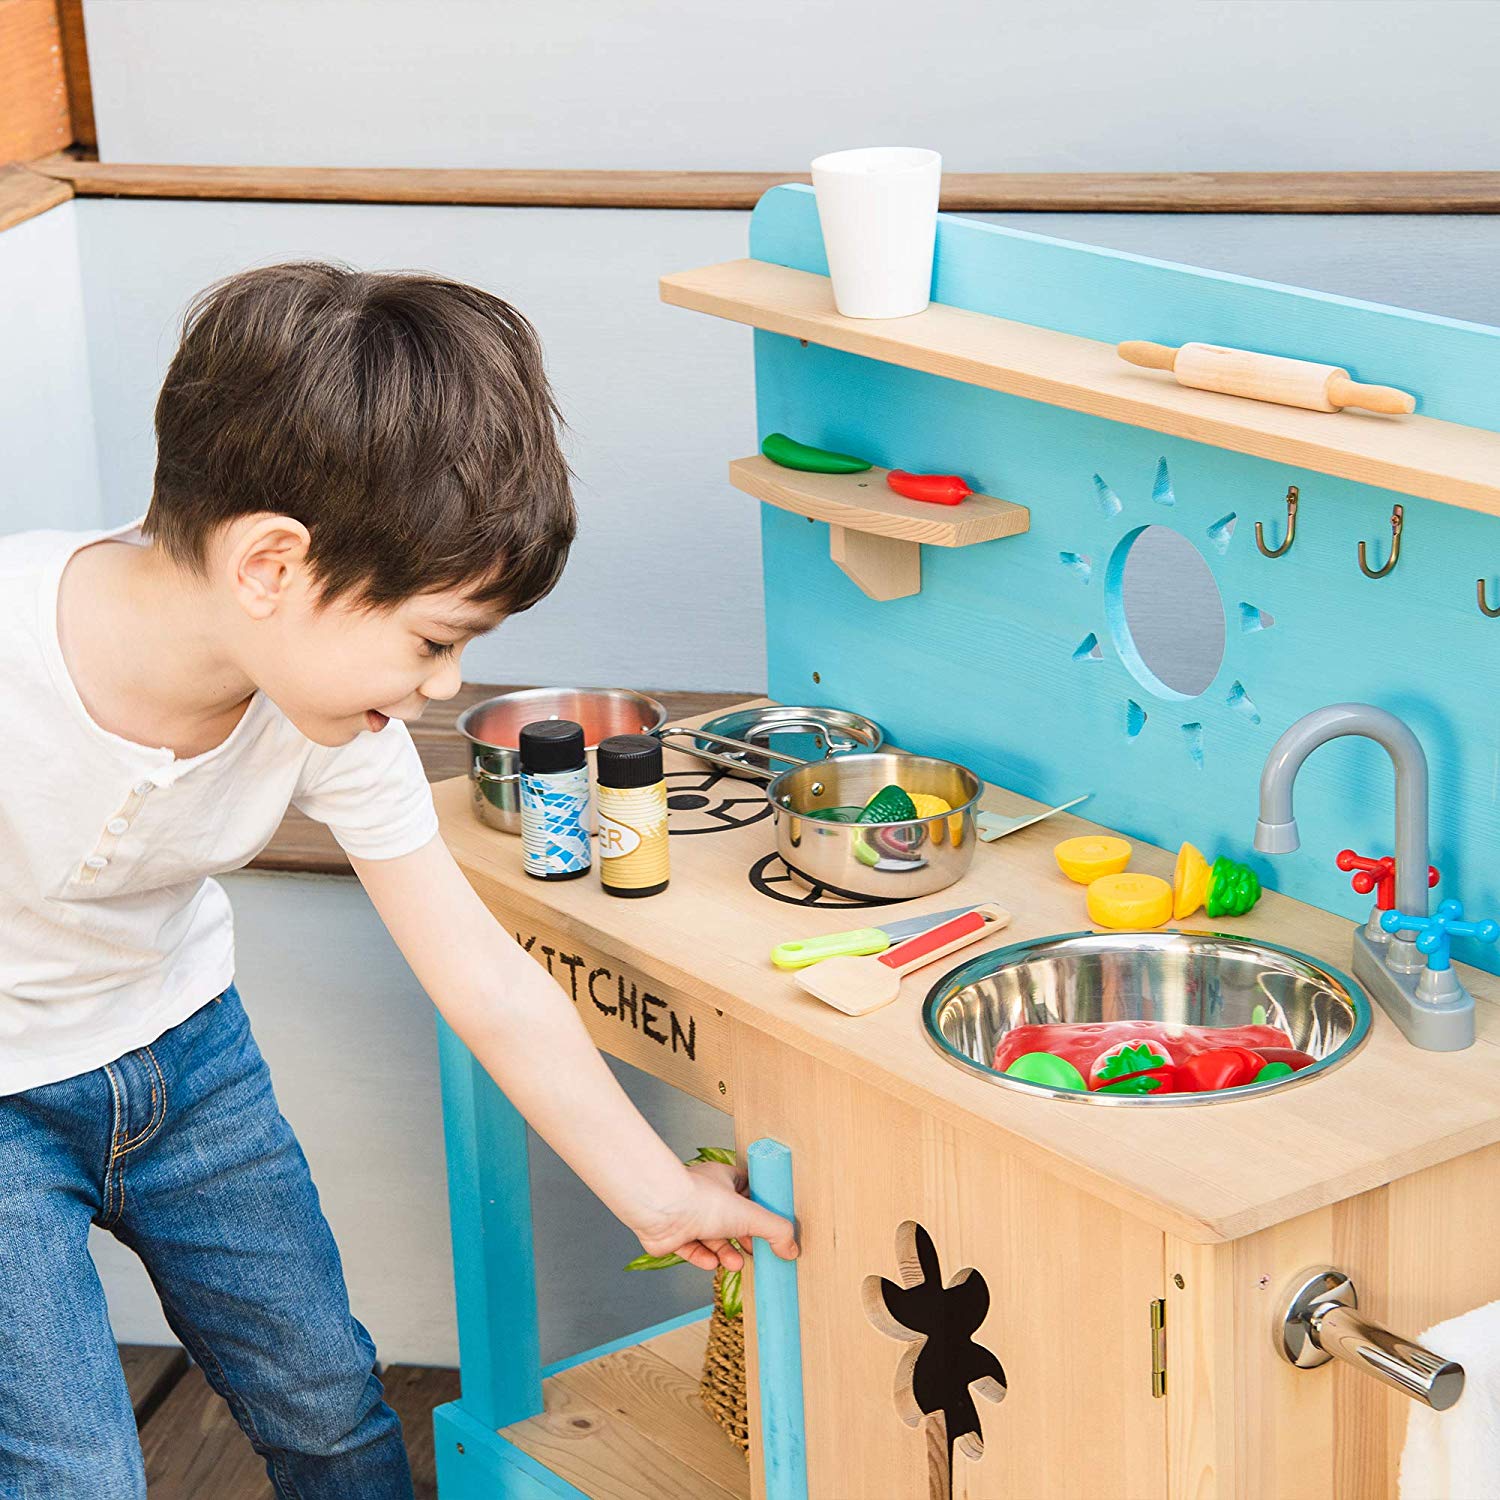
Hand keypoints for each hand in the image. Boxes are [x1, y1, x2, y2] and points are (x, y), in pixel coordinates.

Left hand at [634, 1159, 798, 1272]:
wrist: (661, 1210)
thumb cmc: (701, 1199)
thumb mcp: (750, 1214)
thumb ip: (775, 1231)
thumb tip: (791, 1249)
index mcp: (723, 1181)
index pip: (747, 1192)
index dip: (759, 1211)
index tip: (770, 1228)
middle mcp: (705, 1196)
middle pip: (731, 1220)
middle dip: (743, 1239)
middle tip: (754, 1252)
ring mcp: (687, 1215)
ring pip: (712, 1238)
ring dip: (725, 1253)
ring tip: (733, 1263)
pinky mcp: (672, 1235)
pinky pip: (692, 1249)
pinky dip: (703, 1258)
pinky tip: (711, 1263)